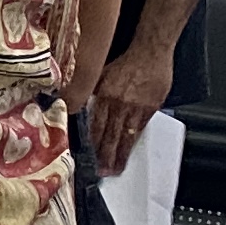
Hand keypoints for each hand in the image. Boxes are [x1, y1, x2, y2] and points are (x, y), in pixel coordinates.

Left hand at [90, 38, 173, 178]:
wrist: (151, 52)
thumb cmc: (126, 61)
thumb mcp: (102, 73)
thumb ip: (90, 90)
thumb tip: (74, 102)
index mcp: (105, 95)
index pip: (96, 125)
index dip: (92, 143)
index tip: (87, 156)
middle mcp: (120, 104)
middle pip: (111, 135)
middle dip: (105, 156)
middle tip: (101, 172)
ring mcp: (136, 108)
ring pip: (126, 136)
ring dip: (119, 155)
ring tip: (115, 169)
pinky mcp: (150, 109)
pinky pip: (139, 130)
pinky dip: (133, 142)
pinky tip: (128, 152)